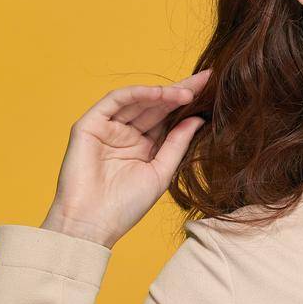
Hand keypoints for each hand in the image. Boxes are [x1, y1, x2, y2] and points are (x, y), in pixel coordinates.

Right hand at [40, 69, 211, 248]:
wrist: (93, 224)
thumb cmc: (126, 206)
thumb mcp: (161, 172)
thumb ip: (177, 144)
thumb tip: (198, 119)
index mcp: (144, 146)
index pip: (168, 118)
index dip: (188, 104)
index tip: (213, 89)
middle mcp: (125, 134)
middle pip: (156, 106)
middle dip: (180, 92)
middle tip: (206, 80)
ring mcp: (107, 128)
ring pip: (138, 101)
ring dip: (163, 94)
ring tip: (188, 93)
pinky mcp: (89, 125)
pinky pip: (116, 101)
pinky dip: (138, 94)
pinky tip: (160, 94)